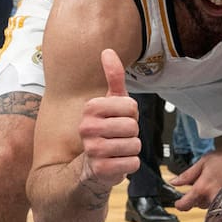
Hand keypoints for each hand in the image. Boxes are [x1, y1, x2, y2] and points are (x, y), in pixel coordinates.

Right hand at [78, 49, 139, 189]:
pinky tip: (117, 162)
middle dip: (132, 133)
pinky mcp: (101, 169)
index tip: (119, 119)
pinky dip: (131, 164)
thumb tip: (108, 51)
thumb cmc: (106, 130)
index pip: (130, 106)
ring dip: (132, 149)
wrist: (90, 166)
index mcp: (90, 109)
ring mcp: (93, 150)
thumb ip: (113, 77)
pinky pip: (133, 163)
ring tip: (118, 149)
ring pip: (135, 145)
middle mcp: (87, 128)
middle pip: (133, 126)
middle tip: (119, 137)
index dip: (131, 115)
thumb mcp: (110, 102)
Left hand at [169, 140, 221, 210]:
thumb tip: (175, 182)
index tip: (179, 203)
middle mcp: (211, 198)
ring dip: (207, 198)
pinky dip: (217, 199)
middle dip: (197, 196)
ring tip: (214, 183)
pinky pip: (219, 205)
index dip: (179, 204)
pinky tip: (221, 188)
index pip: (185, 205)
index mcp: (202, 188)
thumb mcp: (203, 162)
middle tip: (203, 183)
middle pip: (197, 205)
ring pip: (208, 206)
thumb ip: (187, 175)